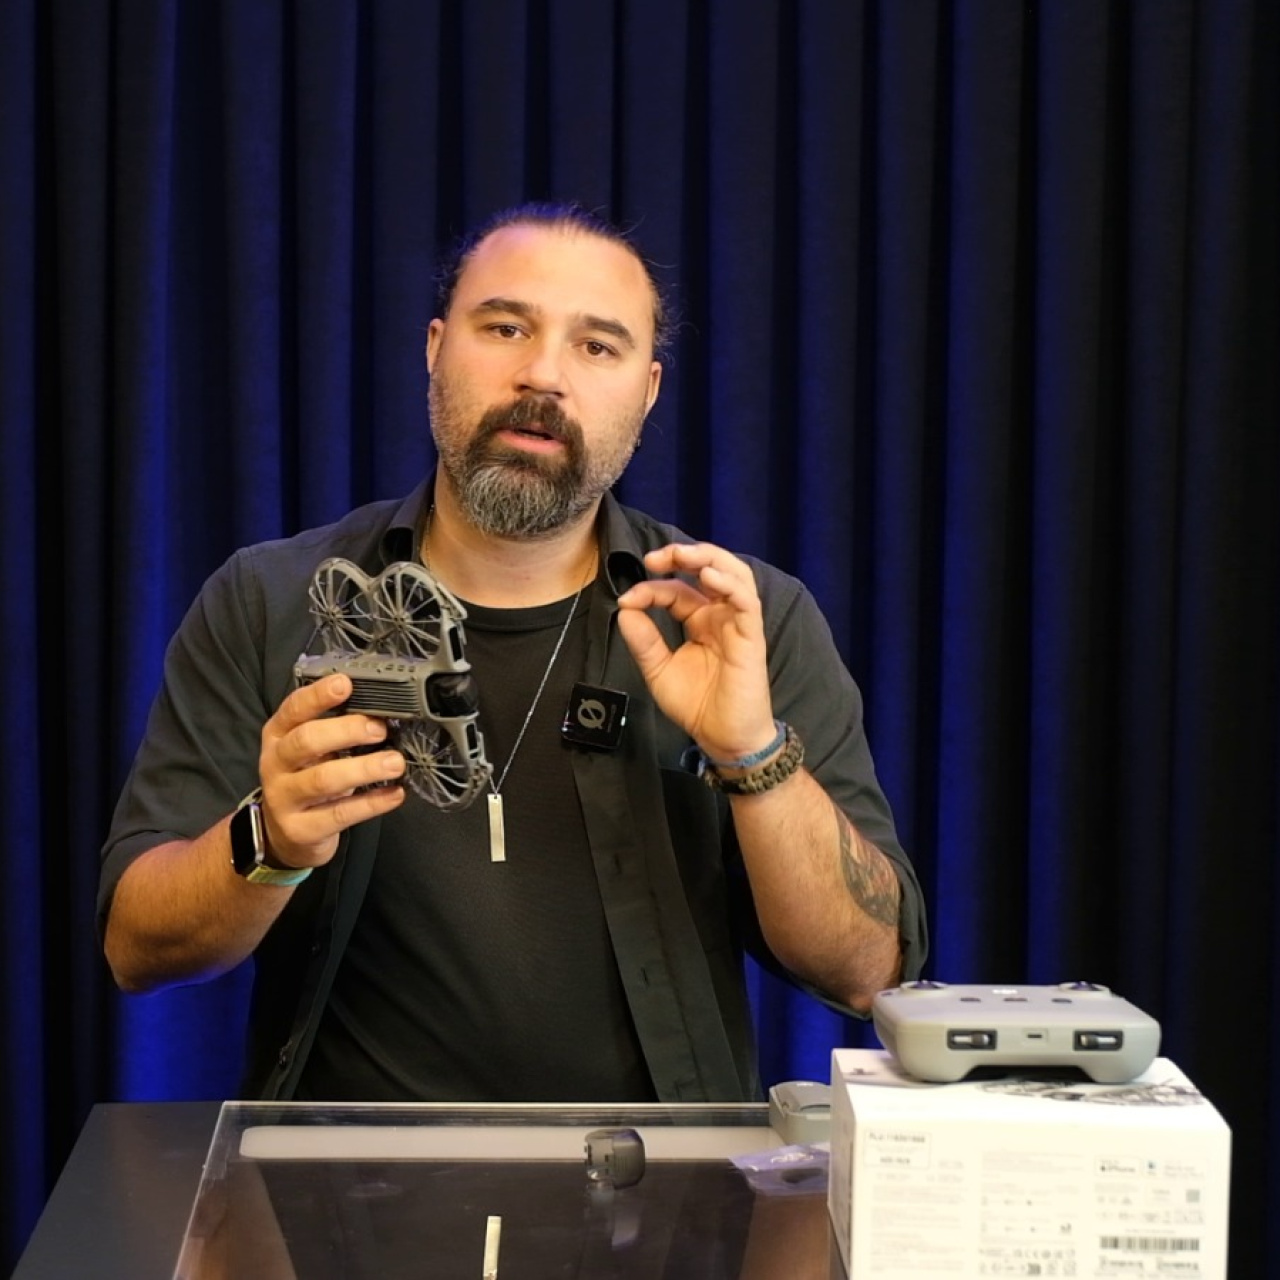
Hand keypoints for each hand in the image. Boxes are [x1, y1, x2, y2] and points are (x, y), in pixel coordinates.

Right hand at [256, 674, 405, 867]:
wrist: (284, 833)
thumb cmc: (305, 778)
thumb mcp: (309, 749)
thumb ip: (332, 727)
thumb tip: (380, 709)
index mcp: (278, 735)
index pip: (293, 709)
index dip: (318, 695)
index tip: (346, 683)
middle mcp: (276, 764)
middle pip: (306, 741)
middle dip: (346, 731)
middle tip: (379, 729)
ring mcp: (284, 798)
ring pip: (323, 780)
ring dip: (364, 768)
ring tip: (395, 762)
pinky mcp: (301, 829)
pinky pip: (340, 814)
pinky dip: (371, 803)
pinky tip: (394, 793)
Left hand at [615, 542, 777, 760]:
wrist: (723, 739)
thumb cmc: (697, 706)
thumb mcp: (659, 671)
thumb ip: (644, 641)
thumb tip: (625, 609)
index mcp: (699, 620)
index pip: (677, 590)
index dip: (651, 589)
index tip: (627, 599)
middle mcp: (720, 616)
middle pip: (709, 568)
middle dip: (683, 555)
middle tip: (654, 557)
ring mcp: (738, 624)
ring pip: (734, 575)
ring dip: (709, 558)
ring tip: (683, 554)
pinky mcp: (752, 638)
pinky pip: (746, 602)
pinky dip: (729, 584)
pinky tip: (709, 576)